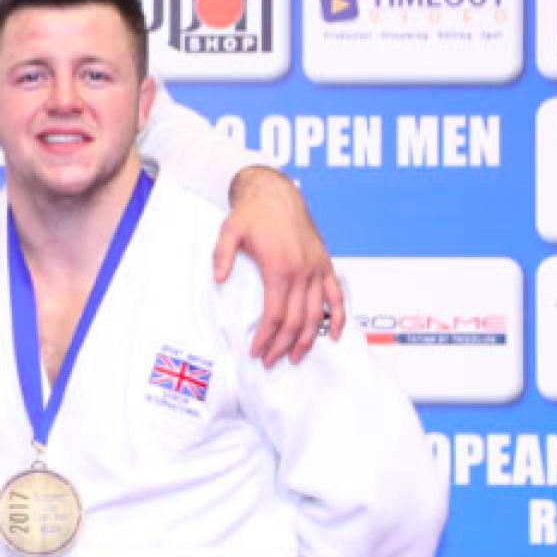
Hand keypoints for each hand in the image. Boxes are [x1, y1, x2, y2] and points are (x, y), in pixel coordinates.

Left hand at [215, 167, 343, 366]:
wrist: (278, 195)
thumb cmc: (252, 214)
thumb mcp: (229, 231)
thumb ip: (222, 255)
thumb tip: (218, 279)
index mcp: (280, 267)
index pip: (275, 314)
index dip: (266, 337)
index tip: (255, 351)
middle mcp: (303, 271)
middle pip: (296, 320)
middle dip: (283, 345)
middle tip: (269, 361)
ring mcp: (317, 269)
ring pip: (317, 314)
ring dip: (307, 339)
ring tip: (295, 357)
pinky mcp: (325, 265)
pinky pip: (337, 295)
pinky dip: (338, 317)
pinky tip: (333, 335)